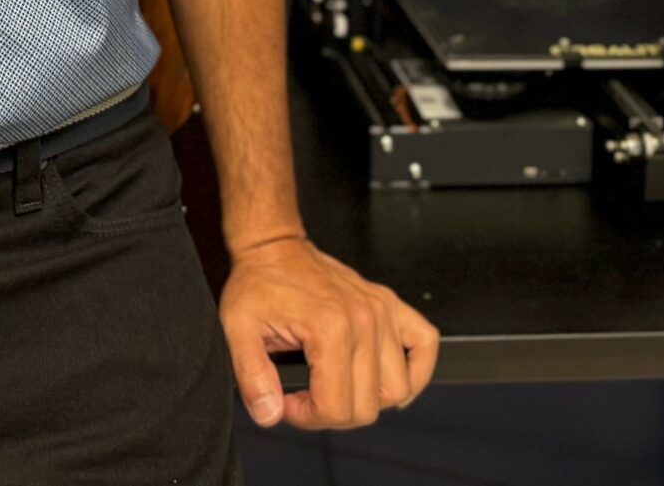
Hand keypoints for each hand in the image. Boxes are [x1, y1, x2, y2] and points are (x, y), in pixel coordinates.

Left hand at [219, 235, 438, 430]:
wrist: (273, 248)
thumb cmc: (259, 283)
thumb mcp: (238, 329)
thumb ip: (252, 377)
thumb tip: (269, 414)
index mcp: (329, 326)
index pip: (336, 408)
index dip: (307, 417)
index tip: (287, 401)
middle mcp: (363, 319)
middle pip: (367, 407)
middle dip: (331, 413)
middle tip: (306, 396)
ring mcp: (381, 311)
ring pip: (397, 388)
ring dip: (367, 400)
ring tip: (336, 386)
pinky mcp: (390, 305)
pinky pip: (425, 343)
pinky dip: (416, 371)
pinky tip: (388, 380)